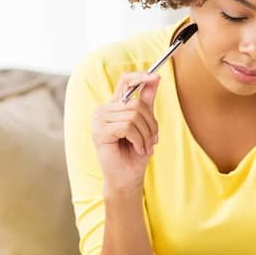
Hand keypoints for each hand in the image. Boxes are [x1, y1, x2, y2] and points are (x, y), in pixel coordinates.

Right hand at [91, 72, 159, 189]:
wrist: (127, 178)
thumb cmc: (135, 152)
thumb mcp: (146, 124)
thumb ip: (147, 101)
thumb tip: (156, 77)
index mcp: (114, 107)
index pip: (124, 81)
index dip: (140, 76)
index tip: (156, 76)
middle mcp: (104, 110)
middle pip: (136, 104)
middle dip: (150, 124)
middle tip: (152, 140)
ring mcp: (99, 120)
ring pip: (133, 116)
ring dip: (145, 135)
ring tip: (144, 147)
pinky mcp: (99, 131)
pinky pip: (128, 127)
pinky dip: (138, 140)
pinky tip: (137, 149)